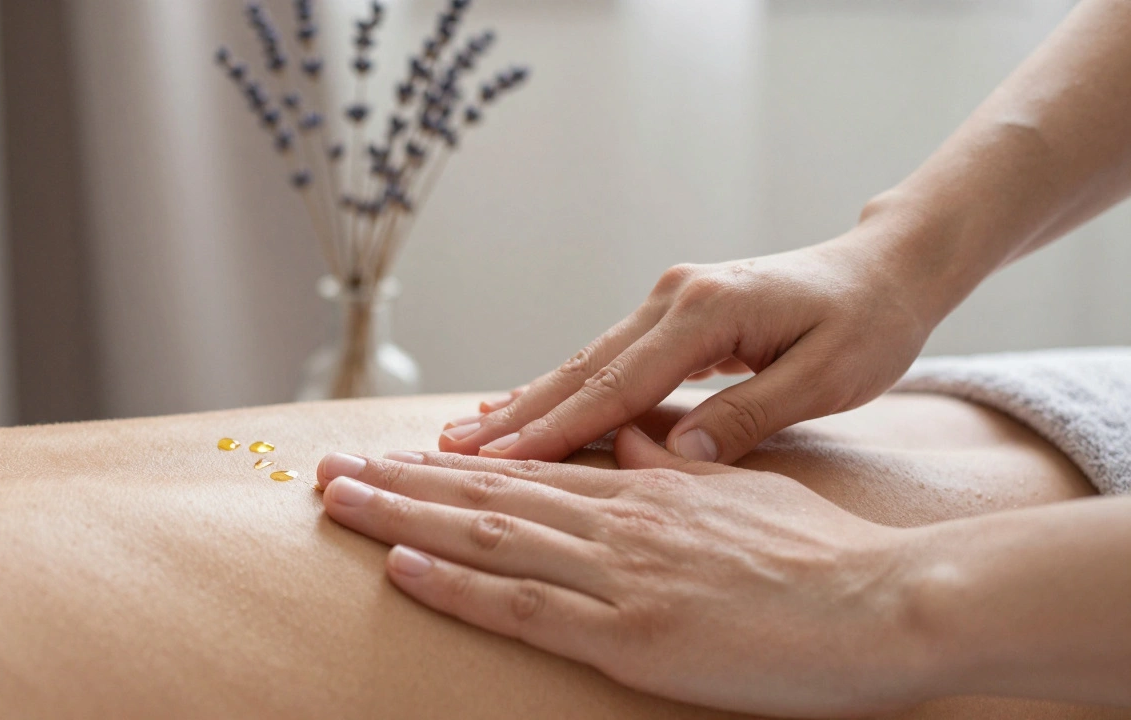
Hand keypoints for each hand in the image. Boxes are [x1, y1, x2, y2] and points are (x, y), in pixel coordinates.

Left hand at [317, 425, 934, 716]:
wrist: (883, 602)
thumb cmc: (820, 553)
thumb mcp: (740, 490)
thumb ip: (674, 461)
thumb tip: (627, 435)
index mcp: (642, 487)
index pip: (522, 471)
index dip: (446, 465)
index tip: (389, 455)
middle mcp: (618, 518)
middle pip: (484, 493)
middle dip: (397, 480)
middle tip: (325, 469)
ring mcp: (621, 572)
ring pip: (488, 536)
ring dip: (402, 518)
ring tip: (336, 501)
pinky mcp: (634, 631)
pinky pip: (526, 604)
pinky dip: (458, 585)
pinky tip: (403, 567)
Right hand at [439, 233, 935, 464]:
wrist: (888, 268)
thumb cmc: (870, 325)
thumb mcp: (830, 377)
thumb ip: (751, 414)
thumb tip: (677, 450)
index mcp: (708, 312)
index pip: (616, 385)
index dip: (556, 430)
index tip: (498, 463)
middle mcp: (675, 297)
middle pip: (581, 368)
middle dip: (515, 414)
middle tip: (447, 450)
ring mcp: (670, 299)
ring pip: (584, 361)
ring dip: (527, 400)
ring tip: (466, 434)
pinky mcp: (675, 312)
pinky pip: (607, 358)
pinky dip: (564, 388)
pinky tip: (526, 406)